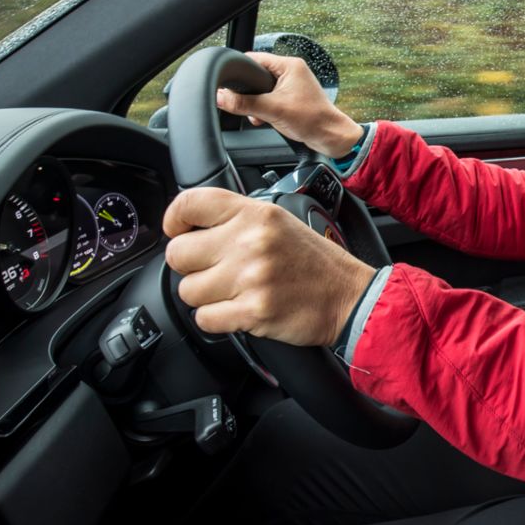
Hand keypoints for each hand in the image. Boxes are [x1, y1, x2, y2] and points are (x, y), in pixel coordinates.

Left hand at [163, 187, 376, 346]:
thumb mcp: (279, 222)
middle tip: (214, 270)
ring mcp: (251, 278)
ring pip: (187, 291)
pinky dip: (216, 319)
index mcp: (255, 214)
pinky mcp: (253, 312)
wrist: (349, 296)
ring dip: (204, 296)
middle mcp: (251, 241)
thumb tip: (188, 227)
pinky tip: (238, 310)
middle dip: (190, 266)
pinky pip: (204, 319)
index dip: (174, 220)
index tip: (177, 231)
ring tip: (232, 292)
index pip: (190, 204)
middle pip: (178, 254)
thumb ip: (236, 219)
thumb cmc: (314, 262)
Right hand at [216, 51, 364, 157]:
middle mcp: (291, 72)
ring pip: (262, 90)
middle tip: (248, 105)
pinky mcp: (291, 98)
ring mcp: (292, 85)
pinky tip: (265, 119)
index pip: (254, 59)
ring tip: (261, 115)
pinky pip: (269, 99)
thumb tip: (221, 97)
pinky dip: (264, 109)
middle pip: (256, 76)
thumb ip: (244, 103)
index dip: (240, 72)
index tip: (228, 84)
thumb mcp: (272, 110)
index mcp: (289, 65)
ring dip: (257, 104)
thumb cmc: (312, 119)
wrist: (330, 137)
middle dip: (249, 93)